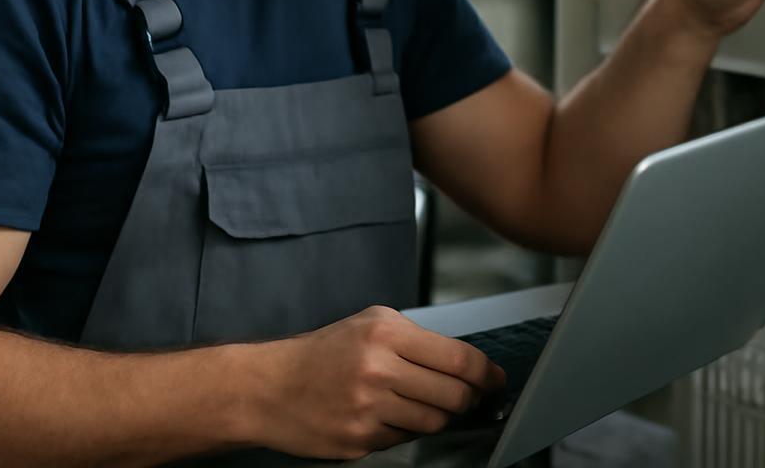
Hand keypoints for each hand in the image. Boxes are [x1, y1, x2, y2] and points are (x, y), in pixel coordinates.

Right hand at [246, 305, 506, 459]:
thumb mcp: (370, 325)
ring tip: (423, 405)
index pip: (458, 358)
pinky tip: (388, 416)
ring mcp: (368, 408)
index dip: (487, 373)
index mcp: (386, 333)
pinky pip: (403, 440)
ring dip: (438, 417)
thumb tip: (466, 365)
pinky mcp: (358, 440)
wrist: (267, 387)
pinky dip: (404, 431)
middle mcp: (378, 368)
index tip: (496, 380)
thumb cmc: (322, 353)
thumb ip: (417, 341)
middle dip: (468, 399)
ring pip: (433, 422)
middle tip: (468, 397)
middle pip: (453, 396)